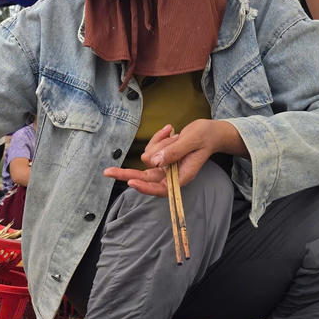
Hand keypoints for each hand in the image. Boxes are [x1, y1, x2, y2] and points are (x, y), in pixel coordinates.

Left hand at [104, 120, 239, 196]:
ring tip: (174, 132)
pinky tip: (170, 129)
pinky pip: (151, 148)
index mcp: (182, 176)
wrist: (211, 131)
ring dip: (158, 142)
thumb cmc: (206, 136)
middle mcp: (172, 174)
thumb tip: (153, 161)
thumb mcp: (192, 140)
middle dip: (127, 174)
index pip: (161, 188)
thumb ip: (173, 151)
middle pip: (145, 178)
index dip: (146, 187)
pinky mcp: (162, 157)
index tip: (131, 182)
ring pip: (149, 157)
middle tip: (107, 172)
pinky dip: (157, 137)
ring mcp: (166, 166)